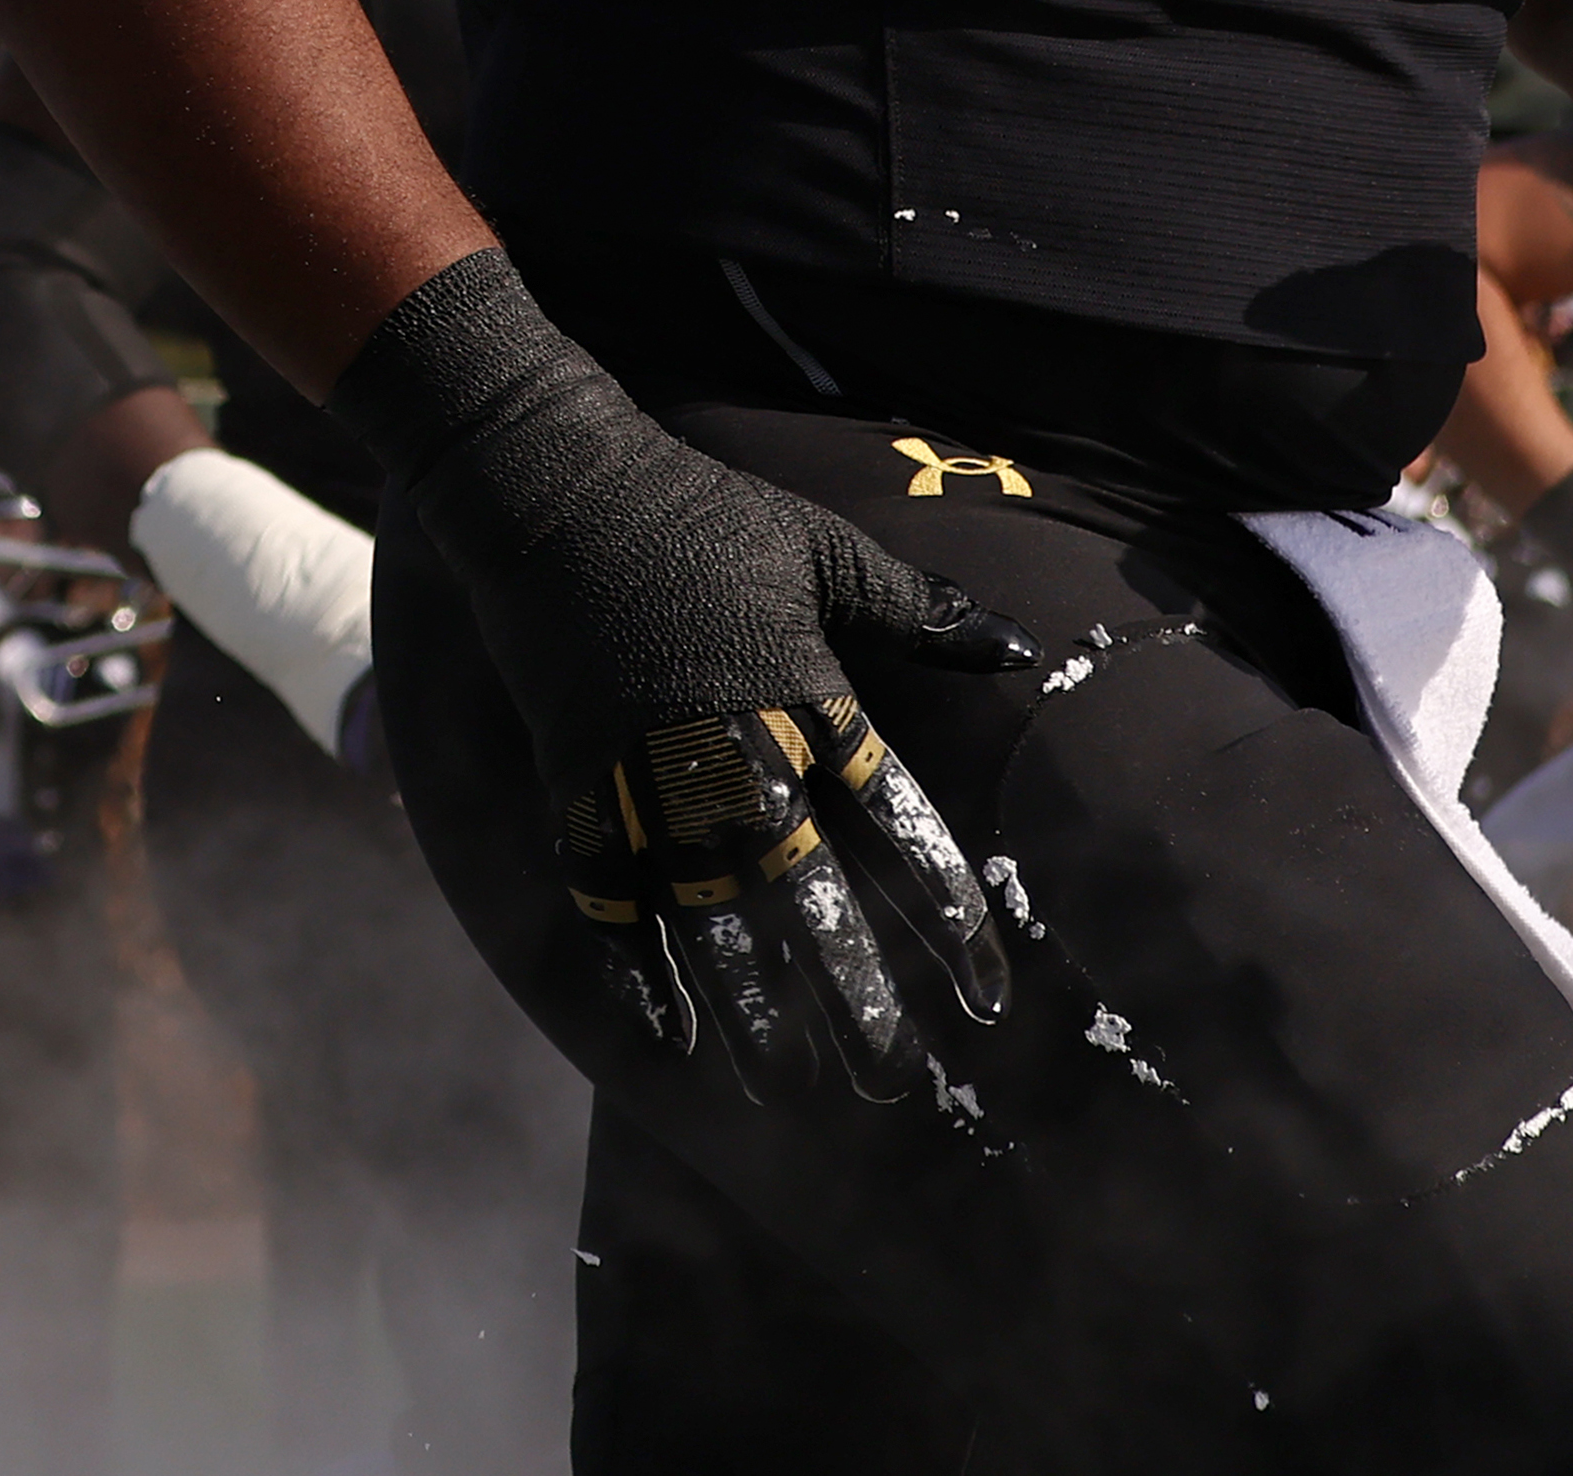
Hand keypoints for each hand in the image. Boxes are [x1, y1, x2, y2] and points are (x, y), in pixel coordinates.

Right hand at [332, 254, 1021, 1105]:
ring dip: (749, 1005)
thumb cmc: (699, 515)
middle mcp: (735, 751)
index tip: (988, 994)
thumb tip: (1018, 645)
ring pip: (708, 916)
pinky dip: (633, 966)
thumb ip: (920, 609)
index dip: (946, 915)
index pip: (899, 827)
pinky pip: (606, 896)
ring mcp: (648, 774)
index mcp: (809, 697)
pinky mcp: (575, 781)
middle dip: (850, 992)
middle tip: (889, 1076)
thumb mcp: (824, 551)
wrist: (554, 488)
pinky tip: (665, 1031)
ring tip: (786, 1084)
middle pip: (806, 896)